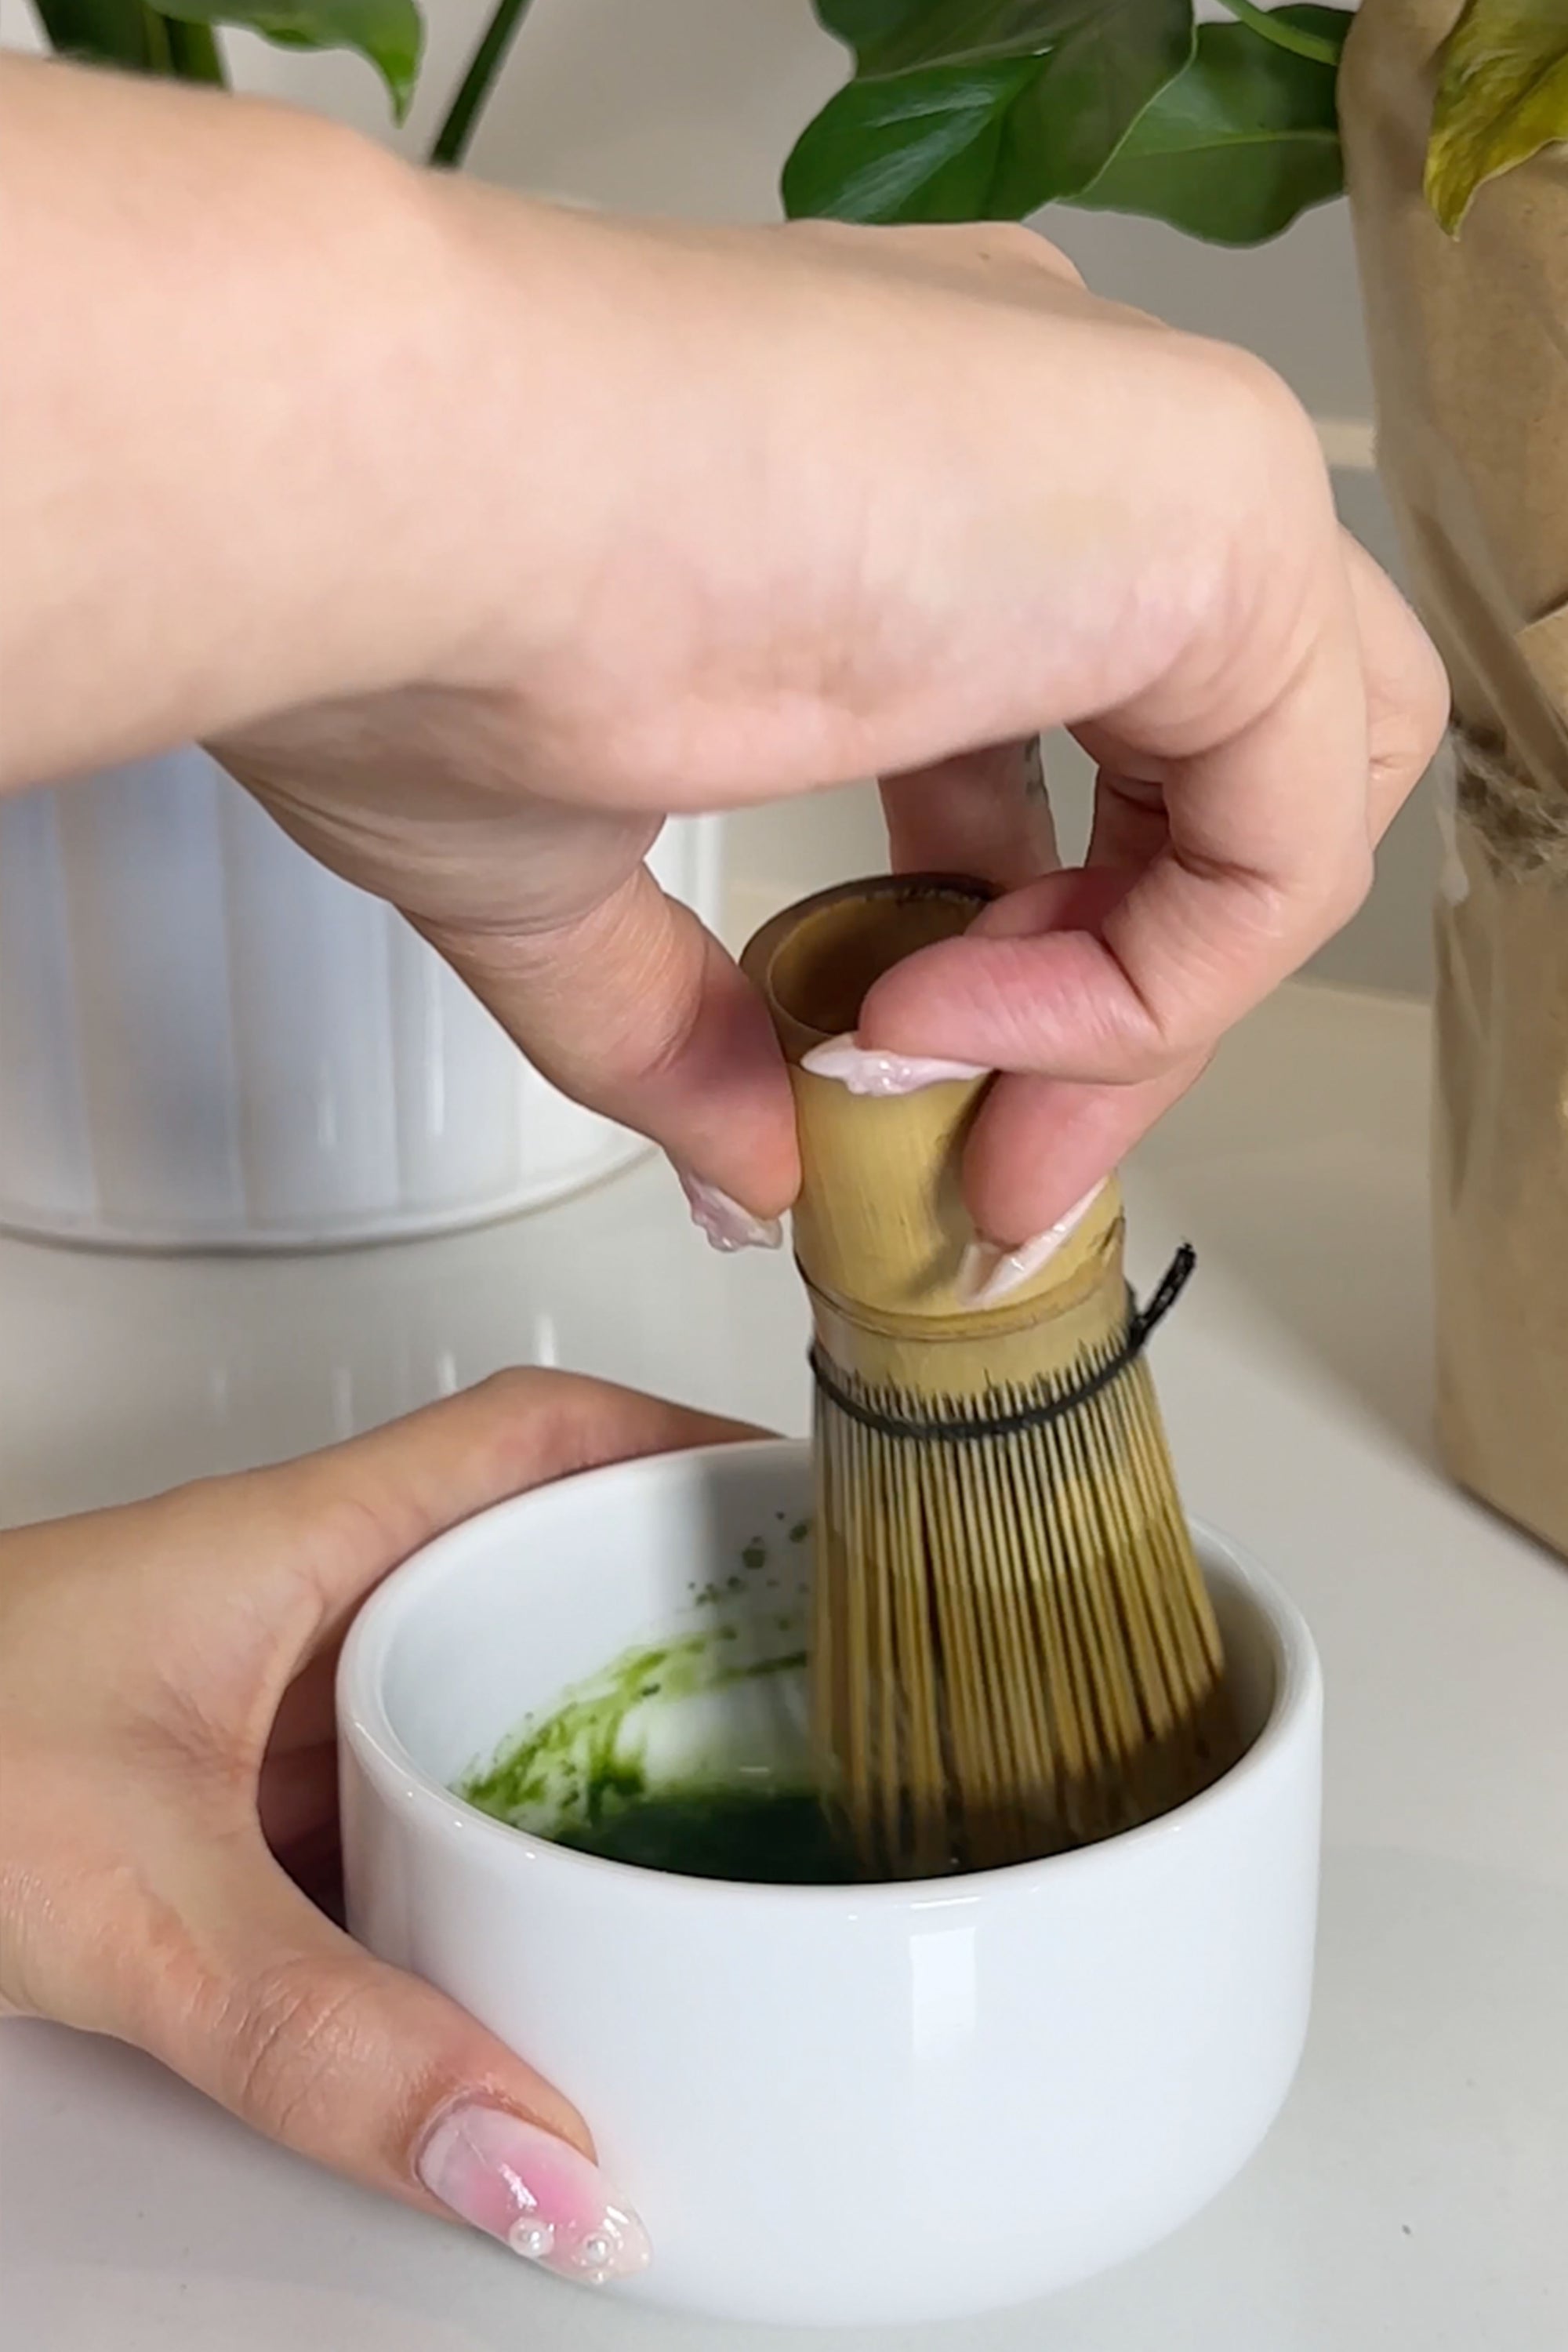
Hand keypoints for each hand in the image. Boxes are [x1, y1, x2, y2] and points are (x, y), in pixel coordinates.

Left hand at [0, 1372, 746, 2284]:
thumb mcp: (136, 1899)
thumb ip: (333, 2042)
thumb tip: (528, 2148)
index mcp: (302, 1539)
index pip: (541, 1435)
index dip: (689, 1448)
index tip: (809, 1498)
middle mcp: (300, 1597)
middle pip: (536, 1552)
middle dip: (676, 1601)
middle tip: (804, 1676)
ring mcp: (270, 1691)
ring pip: (474, 1672)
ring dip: (587, 1723)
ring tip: (724, 1797)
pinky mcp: (236, 1784)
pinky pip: (411, 1779)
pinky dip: (493, 1828)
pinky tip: (542, 1911)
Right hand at [217, 199, 1443, 1258]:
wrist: (376, 481)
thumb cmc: (412, 610)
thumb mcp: (557, 874)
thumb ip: (685, 1021)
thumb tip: (747, 1173)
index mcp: (939, 486)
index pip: (1097, 742)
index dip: (1037, 955)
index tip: (905, 1099)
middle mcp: (1069, 444)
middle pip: (1225, 776)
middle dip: (1117, 1001)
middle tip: (990, 1161)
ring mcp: (1155, 456)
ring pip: (1286, 796)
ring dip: (1134, 1002)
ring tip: (957, 1099)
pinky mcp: (1215, 503)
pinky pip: (1283, 827)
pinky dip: (1153, 981)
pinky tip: (954, 1017)